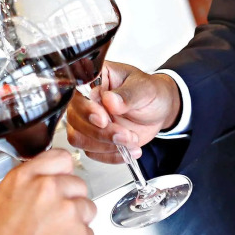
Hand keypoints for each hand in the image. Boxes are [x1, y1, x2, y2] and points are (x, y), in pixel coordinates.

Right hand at [0, 148, 96, 234]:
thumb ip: (26, 181)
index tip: (63, 177)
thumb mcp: (1, 199)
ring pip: (87, 208)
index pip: (60, 158)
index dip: (63, 170)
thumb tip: (41, 175)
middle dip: (70, 198)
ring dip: (77, 219)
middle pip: (78, 183)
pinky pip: (88, 233)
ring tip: (56, 234)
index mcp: (27, 178)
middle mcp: (49, 190)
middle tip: (56, 215)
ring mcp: (68, 212)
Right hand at [66, 61, 180, 163]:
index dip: (87, 109)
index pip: (78, 94)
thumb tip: (109, 100)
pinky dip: (111, 155)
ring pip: (79, 138)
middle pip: (75, 119)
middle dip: (100, 132)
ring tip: (131, 140)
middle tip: (124, 134)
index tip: (104, 119)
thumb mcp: (144, 89)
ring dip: (105, 145)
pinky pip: (92, 152)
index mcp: (95, 78)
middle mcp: (86, 99)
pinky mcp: (94, 138)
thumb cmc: (150, 93)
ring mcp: (88, 120)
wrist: (159, 110)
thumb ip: (128, 95)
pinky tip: (130, 149)